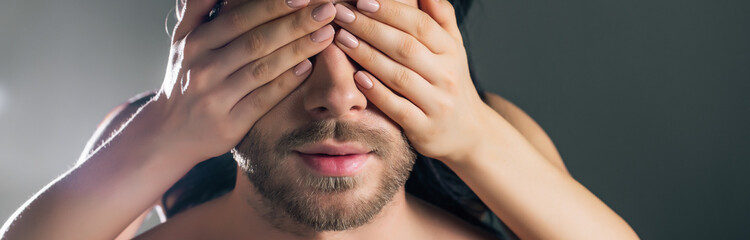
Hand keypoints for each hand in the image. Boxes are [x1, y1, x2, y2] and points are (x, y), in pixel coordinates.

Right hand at [145, 0, 336, 161]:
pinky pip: (263, 99)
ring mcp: (215, 97)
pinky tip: (308, 67)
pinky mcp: (229, 124)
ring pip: (262, 68)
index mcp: (195, 42)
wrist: (168, 132)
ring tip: (326, 34)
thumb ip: (198, 8)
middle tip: (327, 10)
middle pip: (255, 40)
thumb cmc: (185, 78)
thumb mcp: (183, 40)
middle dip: (295, 23)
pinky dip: (286, 82)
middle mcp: (202, 67)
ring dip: (298, 49)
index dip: (273, 5)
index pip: (239, 18)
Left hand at [332, 0, 500, 163]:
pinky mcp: (424, 128)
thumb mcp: (452, 48)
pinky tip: (356, 76)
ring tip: (341, 38)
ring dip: (367, 55)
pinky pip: (397, 108)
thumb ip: (440, 17)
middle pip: (405, 47)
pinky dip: (376, 92)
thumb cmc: (449, 82)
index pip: (420, 25)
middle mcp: (447, 75)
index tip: (362, 0)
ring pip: (399, 76)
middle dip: (370, 28)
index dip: (391, 11)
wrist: (467, 132)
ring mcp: (436, 103)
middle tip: (341, 14)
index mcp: (451, 51)